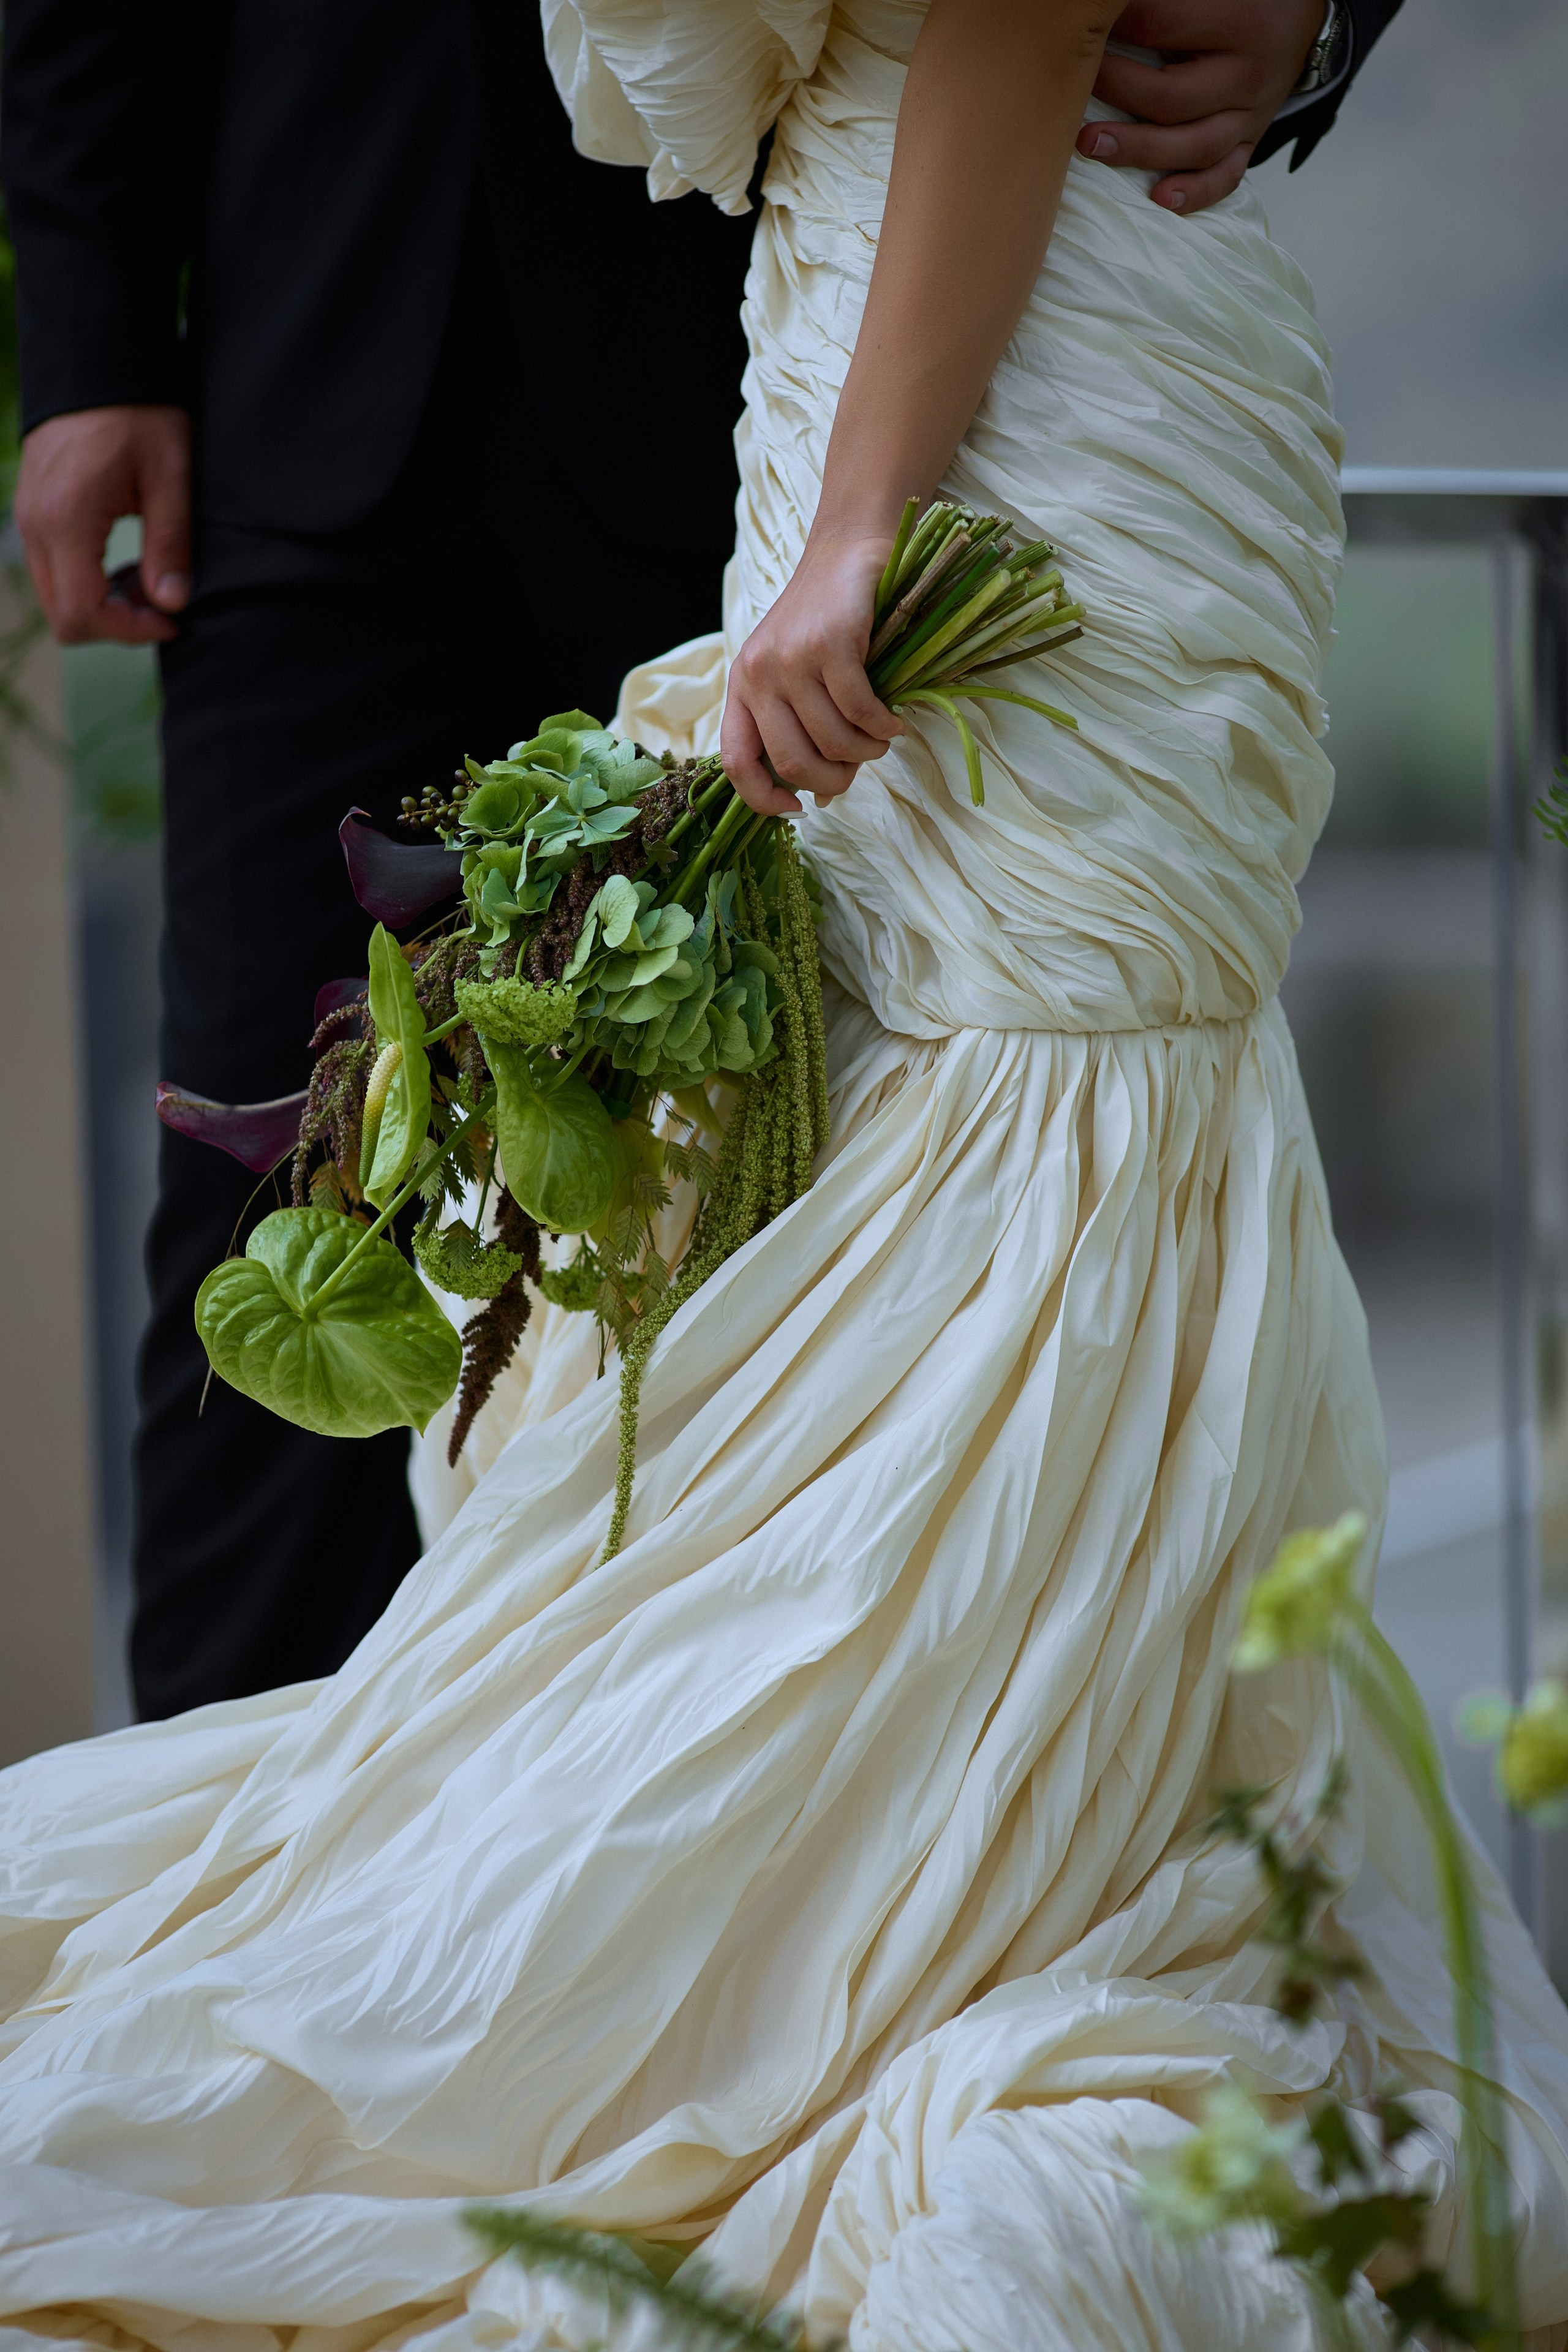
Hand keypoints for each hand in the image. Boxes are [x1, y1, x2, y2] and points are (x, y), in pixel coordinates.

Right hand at [15, 405, 192, 644]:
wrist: (98, 362)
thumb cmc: (140, 412)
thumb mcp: (171, 476)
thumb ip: (170, 545)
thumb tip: (171, 604)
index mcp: (66, 518)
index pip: (81, 613)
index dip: (130, 631)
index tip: (171, 618)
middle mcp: (35, 524)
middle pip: (63, 617)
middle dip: (116, 623)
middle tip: (161, 599)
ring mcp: (27, 518)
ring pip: (55, 597)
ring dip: (103, 604)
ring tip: (147, 577)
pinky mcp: (32, 513)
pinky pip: (53, 571)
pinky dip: (88, 582)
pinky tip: (122, 561)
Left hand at [721, 531, 903, 815]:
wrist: (846, 550)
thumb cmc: (825, 621)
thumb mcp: (796, 675)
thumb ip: (800, 727)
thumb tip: (819, 797)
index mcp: (742, 688)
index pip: (736, 762)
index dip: (763, 798)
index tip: (798, 807)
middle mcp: (758, 675)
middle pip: (793, 762)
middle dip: (834, 780)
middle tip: (858, 768)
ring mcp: (792, 659)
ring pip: (832, 740)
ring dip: (866, 751)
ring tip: (880, 738)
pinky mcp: (829, 644)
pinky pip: (859, 710)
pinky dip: (882, 725)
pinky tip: (892, 720)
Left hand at [1077, 0, 1325, 215]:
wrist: (1299, 14)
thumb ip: (1166, 4)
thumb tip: (1112, 10)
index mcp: (1238, 20)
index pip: (1159, 27)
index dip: (1116, 29)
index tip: (1086, 32)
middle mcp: (1248, 73)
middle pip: (1169, 97)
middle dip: (1116, 93)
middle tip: (1078, 87)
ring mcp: (1252, 114)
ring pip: (1192, 145)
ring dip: (1138, 150)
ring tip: (1091, 145)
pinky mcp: (1252, 141)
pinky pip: (1226, 176)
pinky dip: (1195, 193)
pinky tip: (1160, 199)